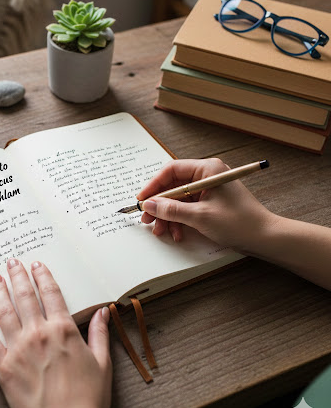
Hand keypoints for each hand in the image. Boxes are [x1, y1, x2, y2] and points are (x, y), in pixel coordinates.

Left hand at [0, 258, 111, 407]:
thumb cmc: (88, 398)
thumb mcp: (102, 362)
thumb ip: (99, 333)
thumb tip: (103, 311)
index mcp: (63, 330)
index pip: (51, 293)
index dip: (42, 275)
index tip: (36, 264)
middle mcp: (39, 334)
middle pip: (25, 296)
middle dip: (18, 276)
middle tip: (11, 262)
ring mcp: (19, 349)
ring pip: (5, 312)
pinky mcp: (4, 367)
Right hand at [136, 158, 275, 253]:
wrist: (265, 237)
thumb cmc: (238, 222)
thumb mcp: (199, 216)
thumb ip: (171, 209)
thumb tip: (149, 204)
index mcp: (207, 169)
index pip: (172, 170)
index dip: (154, 185)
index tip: (142, 199)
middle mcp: (207, 175)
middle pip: (174, 186)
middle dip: (160, 204)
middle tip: (147, 219)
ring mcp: (209, 189)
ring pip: (179, 199)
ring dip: (168, 215)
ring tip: (161, 231)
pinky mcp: (211, 202)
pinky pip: (188, 207)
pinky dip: (180, 220)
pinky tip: (177, 233)